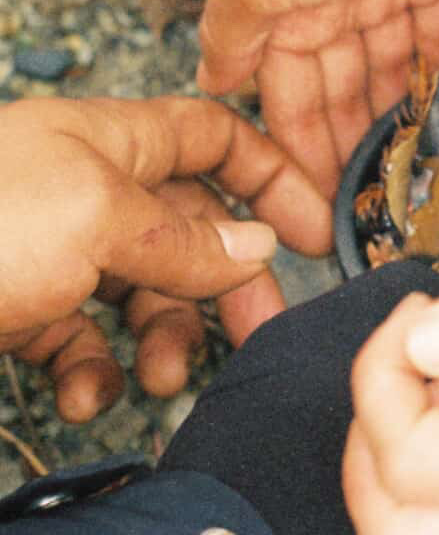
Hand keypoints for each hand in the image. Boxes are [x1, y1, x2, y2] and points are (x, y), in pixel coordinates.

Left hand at [0, 94, 329, 421]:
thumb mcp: (93, 219)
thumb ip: (180, 237)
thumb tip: (256, 248)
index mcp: (109, 141)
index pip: (214, 139)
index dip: (270, 179)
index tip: (314, 231)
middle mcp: (88, 191)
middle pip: (190, 228)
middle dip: (228, 285)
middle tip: (259, 331)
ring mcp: (53, 252)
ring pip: (143, 294)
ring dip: (164, 341)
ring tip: (158, 379)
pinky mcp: (20, 310)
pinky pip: (83, 344)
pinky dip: (95, 374)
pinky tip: (84, 394)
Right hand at [196, 0, 438, 197]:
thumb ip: (236, 29)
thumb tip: (209, 79)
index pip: (286, 95)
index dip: (297, 152)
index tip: (314, 216)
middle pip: (342, 86)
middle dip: (351, 145)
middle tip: (373, 213)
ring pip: (392, 65)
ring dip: (398, 117)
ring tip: (414, 181)